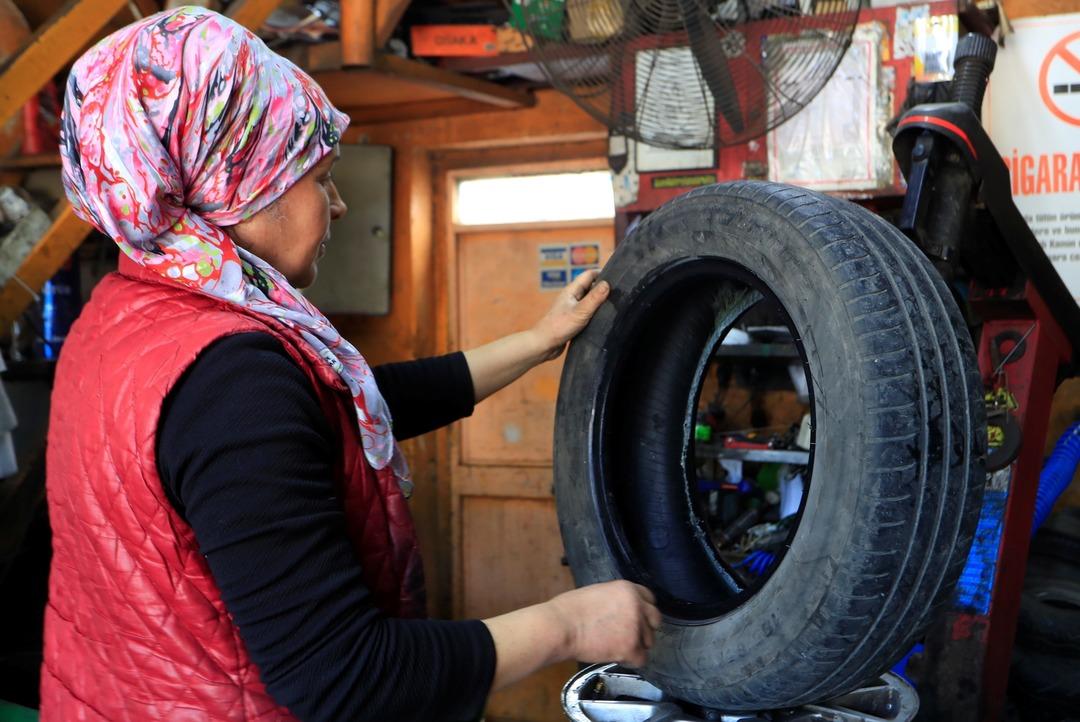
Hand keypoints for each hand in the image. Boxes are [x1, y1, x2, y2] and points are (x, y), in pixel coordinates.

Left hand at [530, 269, 609, 361]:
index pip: (589, 275)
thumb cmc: (559, 326)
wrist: (544, 345)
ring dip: (599, 302)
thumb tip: (608, 283)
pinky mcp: (573, 320)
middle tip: (620, 293)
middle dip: (603, 288)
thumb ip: (594, 298)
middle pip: (590, 287)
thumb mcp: (581, 311)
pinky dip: (595, 313)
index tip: (617, 278)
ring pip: (589, 301)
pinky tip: (604, 319)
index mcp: (572, 290)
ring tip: (616, 306)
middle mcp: (572, 297)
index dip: (602, 274)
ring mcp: (572, 309)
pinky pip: (587, 312)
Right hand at [545, 580, 660, 667]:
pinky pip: (641, 659)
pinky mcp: (630, 648)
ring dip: (636, 645)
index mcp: (628, 589)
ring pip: (649, 641)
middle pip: (655, 620)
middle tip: (628, 635)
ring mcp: (636, 627)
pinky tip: (615, 655)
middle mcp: (637, 605)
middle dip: (644, 628)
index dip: (643, 610)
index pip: (650, 599)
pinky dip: (630, 660)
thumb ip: (617, 600)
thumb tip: (622, 611)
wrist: (560, 626)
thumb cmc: (570, 609)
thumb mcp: (599, 592)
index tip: (636, 619)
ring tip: (615, 646)